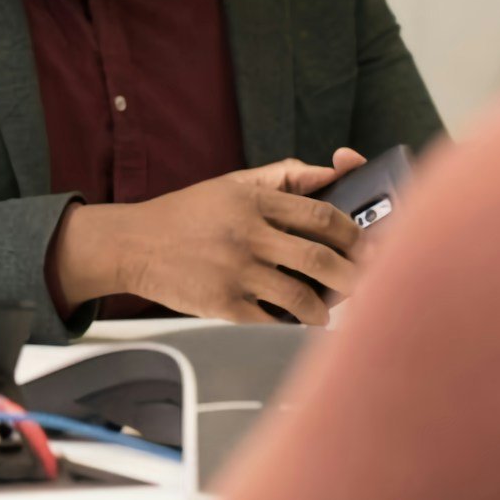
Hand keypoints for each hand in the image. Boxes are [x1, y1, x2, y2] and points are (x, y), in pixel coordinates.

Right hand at [52, 150, 366, 326]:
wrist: (132, 245)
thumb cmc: (186, 214)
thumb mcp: (232, 183)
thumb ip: (284, 176)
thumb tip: (333, 171)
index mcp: (253, 201)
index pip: (321, 215)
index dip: (353, 234)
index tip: (367, 247)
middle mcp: (247, 234)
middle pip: (320, 259)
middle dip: (352, 276)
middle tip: (364, 285)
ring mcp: (235, 271)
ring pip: (300, 297)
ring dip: (324, 310)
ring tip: (328, 314)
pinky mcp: (221, 304)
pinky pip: (271, 321)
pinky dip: (291, 327)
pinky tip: (298, 327)